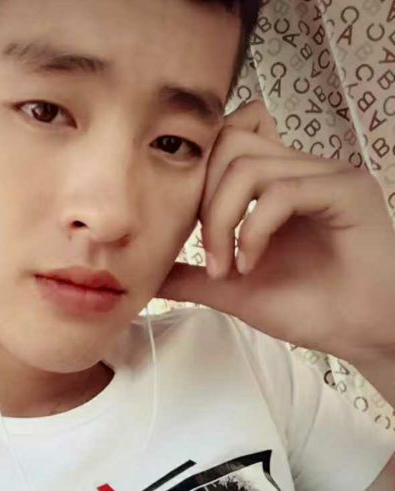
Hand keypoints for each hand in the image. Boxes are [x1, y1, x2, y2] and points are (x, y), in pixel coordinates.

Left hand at [156, 99, 394, 362]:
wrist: (361, 333)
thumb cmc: (307, 307)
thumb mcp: (232, 288)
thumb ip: (190, 275)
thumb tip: (147, 274)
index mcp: (274, 181)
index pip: (226, 138)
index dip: (198, 175)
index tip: (190, 229)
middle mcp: (299, 168)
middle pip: (227, 144)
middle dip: (202, 203)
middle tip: (210, 256)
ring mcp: (324, 174)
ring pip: (247, 166)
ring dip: (222, 222)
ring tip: (229, 267)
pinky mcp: (345, 189)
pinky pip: (279, 191)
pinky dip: (252, 231)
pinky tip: (252, 264)